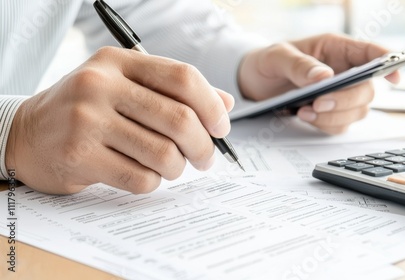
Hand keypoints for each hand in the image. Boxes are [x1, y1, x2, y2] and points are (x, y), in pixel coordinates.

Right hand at [6, 47, 233, 193]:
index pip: (183, 77)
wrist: (28, 135)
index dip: (212, 106)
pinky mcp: (78, 155)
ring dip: (177, 168)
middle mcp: (100, 85)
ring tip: (171, 167)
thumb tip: (225, 105)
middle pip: (179, 119)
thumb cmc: (88, 111)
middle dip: (203, 146)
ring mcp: (86, 120)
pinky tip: (144, 175)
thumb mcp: (126, 88)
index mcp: (118, 62)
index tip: (221, 128)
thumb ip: (174, 92)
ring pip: (163, 154)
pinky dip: (152, 182)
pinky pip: (140, 178)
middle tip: (206, 158)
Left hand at [238, 33, 399, 133]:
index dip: (388, 63)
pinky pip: (341, 125)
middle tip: (319, 103)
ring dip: (334, 115)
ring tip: (304, 111)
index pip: (370, 53)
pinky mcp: (331, 113)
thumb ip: (299, 65)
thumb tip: (324, 77)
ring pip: (357, 111)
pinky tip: (305, 116)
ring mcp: (340, 95)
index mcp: (335, 49)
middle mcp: (344, 71)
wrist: (254, 84)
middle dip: (347, 99)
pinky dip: (326, 125)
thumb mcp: (276, 57)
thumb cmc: (268, 63)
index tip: (395, 76)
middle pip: (367, 89)